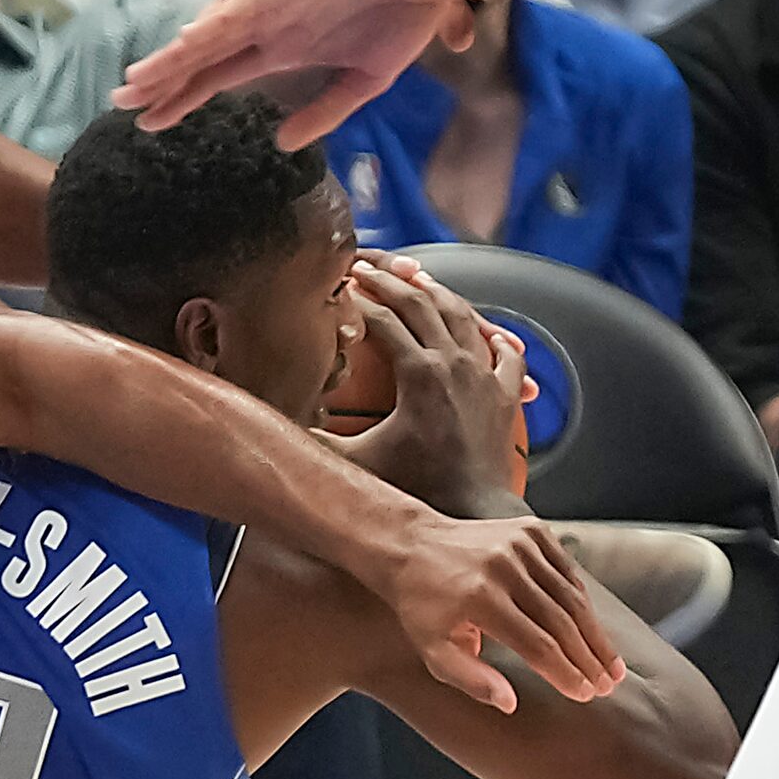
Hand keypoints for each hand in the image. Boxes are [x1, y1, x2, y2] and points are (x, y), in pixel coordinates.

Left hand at [113, 0, 460, 145]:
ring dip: (179, 52)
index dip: (181, 98)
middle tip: (119, 101)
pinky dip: (222, 19)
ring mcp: (281, 1)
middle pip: (203, 56)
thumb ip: (323, 112)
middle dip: (162, 78)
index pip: (217, 78)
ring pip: (216, 30)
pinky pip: (254, 2)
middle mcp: (271, 25)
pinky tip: (192, 38)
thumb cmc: (402, 16)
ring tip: (141, 76)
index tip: (146, 124)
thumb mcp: (364, 83)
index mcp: (281, 49)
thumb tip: (282, 143)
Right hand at [334, 253, 529, 518]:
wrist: (474, 510)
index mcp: (418, 373)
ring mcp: (484, 375)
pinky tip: (482, 330)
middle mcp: (454, 363)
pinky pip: (504, 352)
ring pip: (463, 315)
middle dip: (390, 280)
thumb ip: (315, 442)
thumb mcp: (357, 462)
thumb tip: (274, 430)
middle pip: (421, 303)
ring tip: (418, 279)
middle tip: (367, 268)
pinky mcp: (505, 393)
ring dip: (437, 292)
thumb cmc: (416, 490)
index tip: (341, 285)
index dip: (357, 297)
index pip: (382, 318)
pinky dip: (492, 334)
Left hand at [376, 512, 624, 712]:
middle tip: (608, 685)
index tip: (586, 695)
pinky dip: (582, 601)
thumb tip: (510, 703)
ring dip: (594, 633)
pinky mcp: (530, 530)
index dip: (565, 673)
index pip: (537, 645)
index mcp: (480, 599)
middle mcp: (504, 568)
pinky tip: (593, 629)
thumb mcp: (432, 650)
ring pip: (571, 597)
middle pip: (562, 622)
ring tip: (611, 664)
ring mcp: (520, 545)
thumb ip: (470, 679)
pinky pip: (567, 572)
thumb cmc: (422, 607)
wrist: (411, 546)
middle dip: (588, 658)